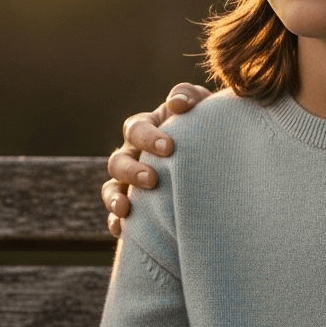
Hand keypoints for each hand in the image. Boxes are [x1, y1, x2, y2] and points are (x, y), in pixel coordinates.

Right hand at [102, 83, 210, 236]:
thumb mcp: (200, 106)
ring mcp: (130, 181)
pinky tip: (123, 230)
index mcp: (145, 128)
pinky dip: (117, 222)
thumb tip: (177, 104)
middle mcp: (132, 154)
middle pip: (117, 161)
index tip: (169, 148)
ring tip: (126, 208)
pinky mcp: (135, 206)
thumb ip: (188, 96)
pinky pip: (117, 216)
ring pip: (111, 188)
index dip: (147, 137)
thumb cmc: (205, 124)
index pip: (136, 129)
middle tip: (153, 179)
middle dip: (132, 170)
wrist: (215, 154)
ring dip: (114, 198)